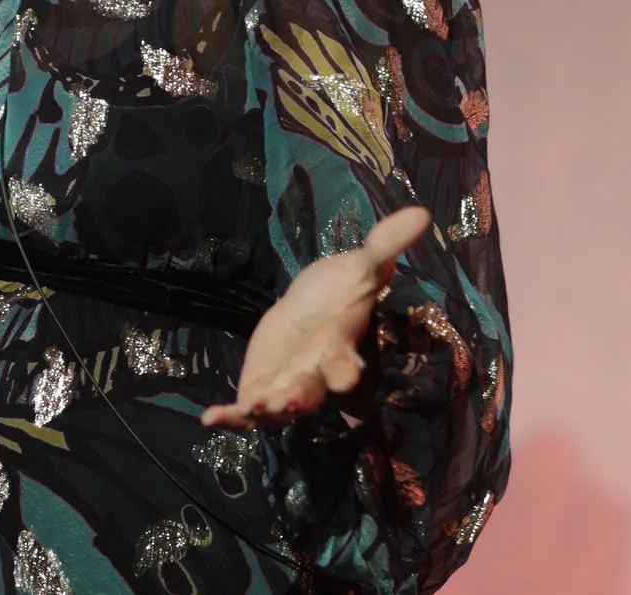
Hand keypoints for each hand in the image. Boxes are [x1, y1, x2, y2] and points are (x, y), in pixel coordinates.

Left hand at [201, 205, 430, 429]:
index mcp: (339, 348)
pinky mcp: (259, 390)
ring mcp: (285, 388)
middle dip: (298, 399)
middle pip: (309, 393)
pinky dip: (229, 417)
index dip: (347, 372)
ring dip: (263, 410)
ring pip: (277, 408)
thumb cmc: (339, 290)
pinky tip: (210, 417)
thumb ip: (383, 246)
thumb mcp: (359, 266)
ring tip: (250, 407)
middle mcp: (314, 376)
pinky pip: (245, 411)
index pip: (346, 363)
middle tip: (285, 402)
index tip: (347, 379)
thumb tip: (420, 213)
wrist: (309, 307)